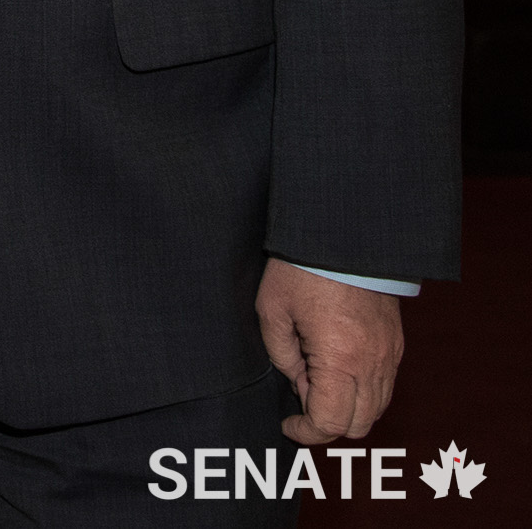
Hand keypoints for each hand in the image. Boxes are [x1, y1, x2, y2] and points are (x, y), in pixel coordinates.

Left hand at [258, 262, 403, 444]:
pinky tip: (335, 369)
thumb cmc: (301, 269)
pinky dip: (362, 392)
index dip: (306, 432)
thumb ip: (282, 356)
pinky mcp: (396, 344)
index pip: (332, 422)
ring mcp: (390, 355)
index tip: (288, 425)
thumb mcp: (273, 311)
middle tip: (299, 402)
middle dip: (327, 424)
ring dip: (347, 409)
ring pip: (377, 409)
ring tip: (314, 380)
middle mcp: (373, 364)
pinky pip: (384, 386)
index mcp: (341, 360)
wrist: (344, 236)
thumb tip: (298, 384)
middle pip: (359, 424)